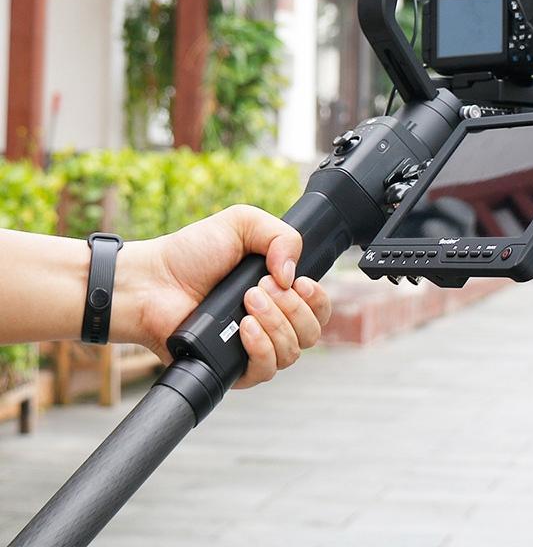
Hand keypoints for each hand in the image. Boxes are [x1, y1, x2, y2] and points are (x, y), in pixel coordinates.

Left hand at [112, 205, 330, 388]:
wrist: (152, 281)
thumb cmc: (190, 254)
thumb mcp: (241, 223)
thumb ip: (281, 235)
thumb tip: (293, 274)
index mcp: (278, 292)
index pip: (318, 308)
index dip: (317, 298)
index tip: (299, 283)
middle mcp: (271, 322)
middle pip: (312, 331)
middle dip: (293, 307)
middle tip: (260, 288)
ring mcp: (253, 347)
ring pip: (292, 352)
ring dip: (275, 323)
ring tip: (246, 301)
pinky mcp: (233, 369)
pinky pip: (266, 370)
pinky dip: (261, 347)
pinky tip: (245, 327)